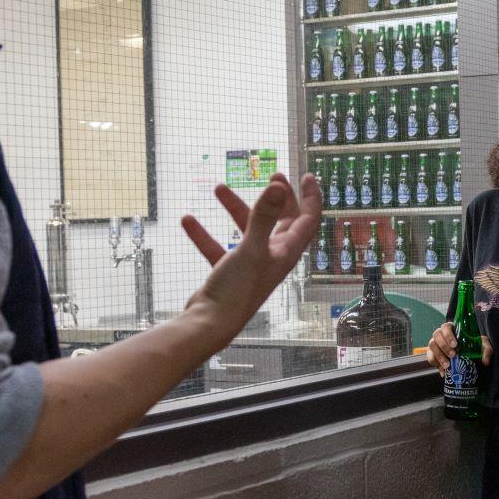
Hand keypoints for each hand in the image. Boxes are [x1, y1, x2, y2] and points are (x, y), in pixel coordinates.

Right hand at [181, 174, 321, 333]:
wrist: (210, 324)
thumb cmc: (236, 290)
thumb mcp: (251, 247)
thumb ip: (264, 215)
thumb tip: (278, 185)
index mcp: (286, 252)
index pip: (308, 220)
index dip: (311, 197)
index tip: (306, 176)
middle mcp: (273, 257)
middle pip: (283, 222)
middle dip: (279, 198)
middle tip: (273, 175)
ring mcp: (251, 265)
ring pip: (248, 230)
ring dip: (235, 208)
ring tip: (218, 188)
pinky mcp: (230, 273)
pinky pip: (220, 247)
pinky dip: (206, 233)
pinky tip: (188, 221)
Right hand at [425, 322, 492, 370]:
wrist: (468, 357)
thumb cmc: (474, 347)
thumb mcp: (482, 346)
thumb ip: (486, 350)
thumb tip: (485, 361)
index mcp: (452, 329)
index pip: (446, 327)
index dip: (448, 335)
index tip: (455, 345)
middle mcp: (441, 335)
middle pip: (436, 336)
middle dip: (444, 346)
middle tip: (453, 355)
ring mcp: (436, 344)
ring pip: (431, 346)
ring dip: (439, 356)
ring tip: (447, 365)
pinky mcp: (433, 355)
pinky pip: (430, 358)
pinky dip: (436, 365)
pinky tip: (443, 372)